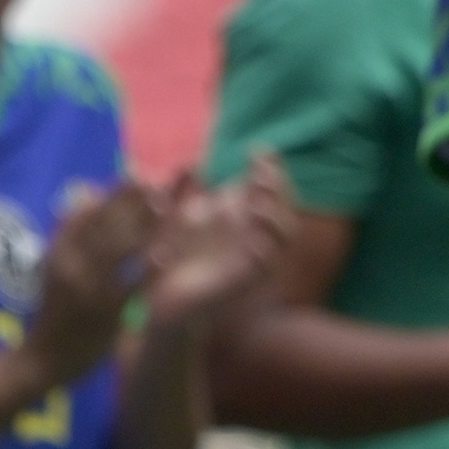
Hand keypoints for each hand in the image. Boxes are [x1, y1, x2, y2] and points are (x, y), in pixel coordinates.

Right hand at [22, 179, 158, 388]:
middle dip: (137, 200)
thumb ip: (70, 232)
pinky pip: (132, 284)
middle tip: (163, 183)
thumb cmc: (55, 311)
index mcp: (57, 252)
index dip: (115, 191)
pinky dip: (150, 267)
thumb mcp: (54, 267)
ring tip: (170, 206)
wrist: (41, 362)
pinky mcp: (104, 311)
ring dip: (147, 225)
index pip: (87, 211)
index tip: (139, 174)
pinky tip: (168, 253)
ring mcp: (87, 288)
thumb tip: (85, 191)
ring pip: (121, 247)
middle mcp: (70, 265)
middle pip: (107, 223)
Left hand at [140, 154, 294, 331]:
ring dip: (276, 217)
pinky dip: (265, 252)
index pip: (271, 184)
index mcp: (244, 213)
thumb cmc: (176, 255)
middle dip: (279, 187)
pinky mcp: (243, 282)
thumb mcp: (180, 218)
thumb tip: (191, 165)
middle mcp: (255, 232)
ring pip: (284, 235)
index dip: (271, 166)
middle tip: (260, 174)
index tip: (257, 151)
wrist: (163, 297)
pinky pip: (264, 267)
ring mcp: (253, 257)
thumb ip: (189, 191)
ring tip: (259, 204)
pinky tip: (254, 241)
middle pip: (285, 204)